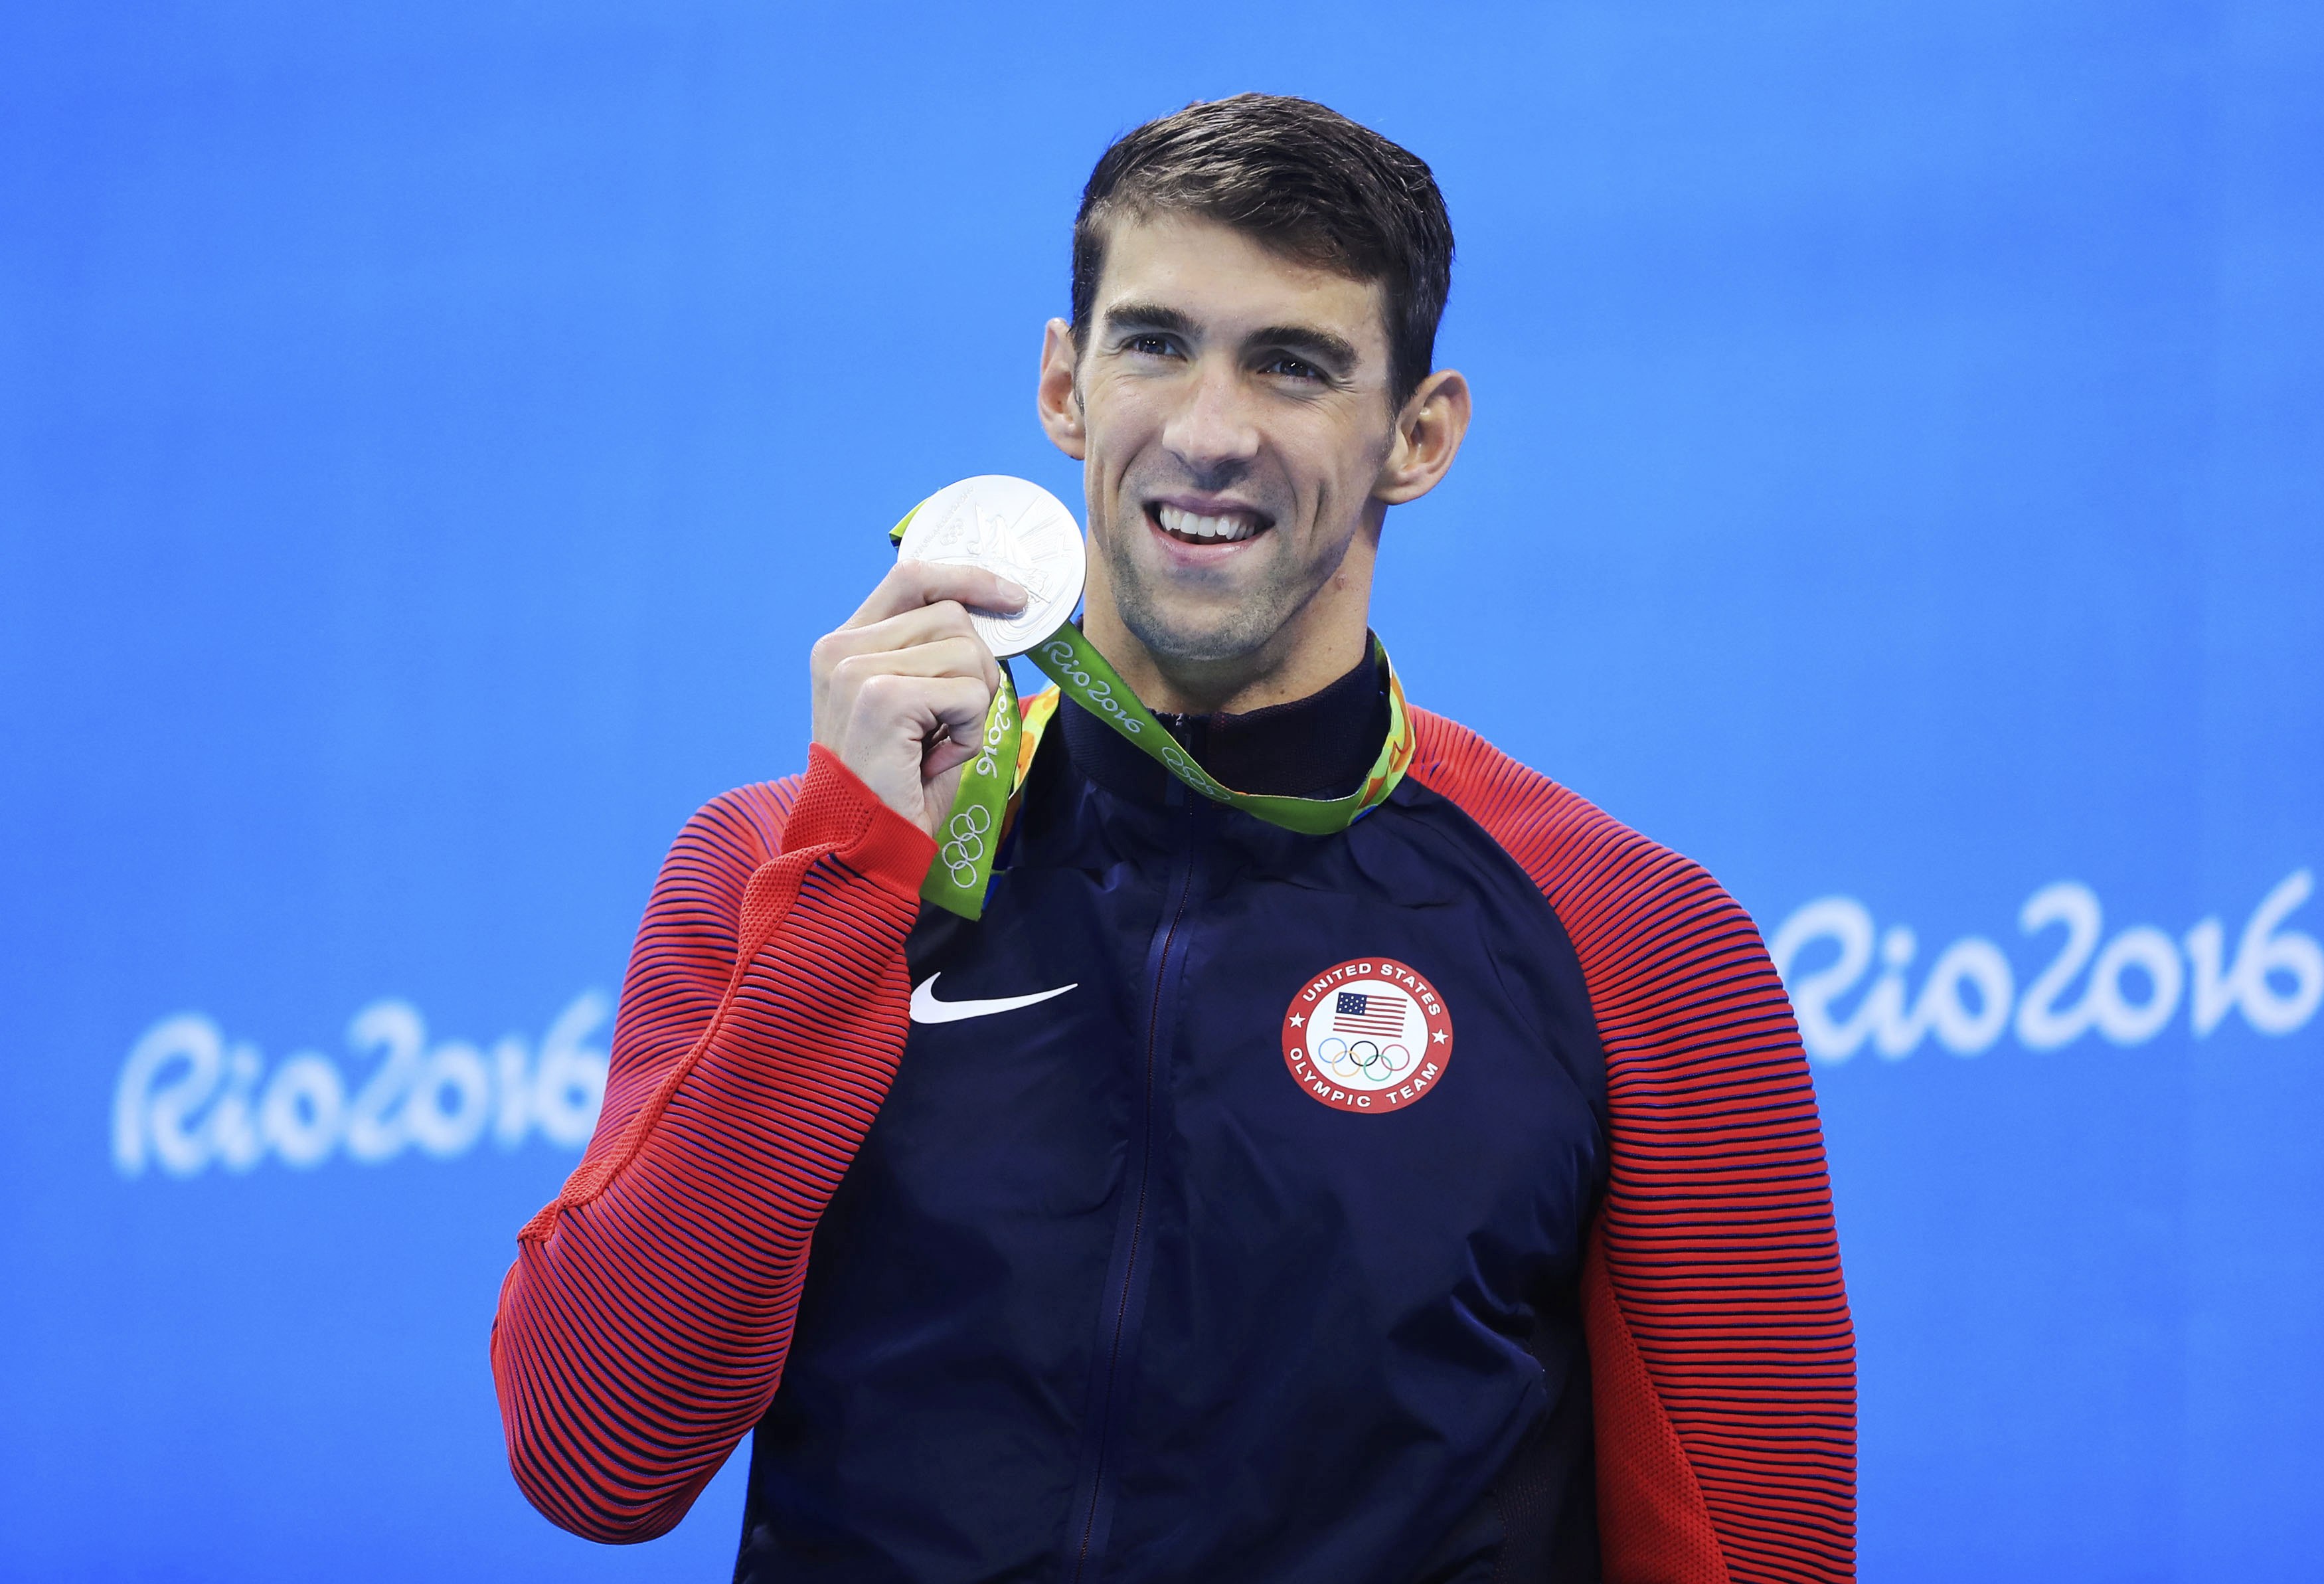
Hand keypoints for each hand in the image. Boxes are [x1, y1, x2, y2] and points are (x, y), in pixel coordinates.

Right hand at [810, 561, 1026, 839]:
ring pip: (968, 652)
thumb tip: (996, 613)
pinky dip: (969, 732)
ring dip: (973, 706)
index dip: (969, 579)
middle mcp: (841, 649)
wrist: (863, 848)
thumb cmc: (896, 785)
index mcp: (844, 644)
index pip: (913, 577)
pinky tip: (936, 759)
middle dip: (977, 671)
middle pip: (953, 616)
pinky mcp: (882, 698)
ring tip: (937, 744)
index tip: (1012, 599)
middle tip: (951, 724)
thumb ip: (933, 654)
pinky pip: (969, 693)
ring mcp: (856, 670)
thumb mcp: (914, 705)